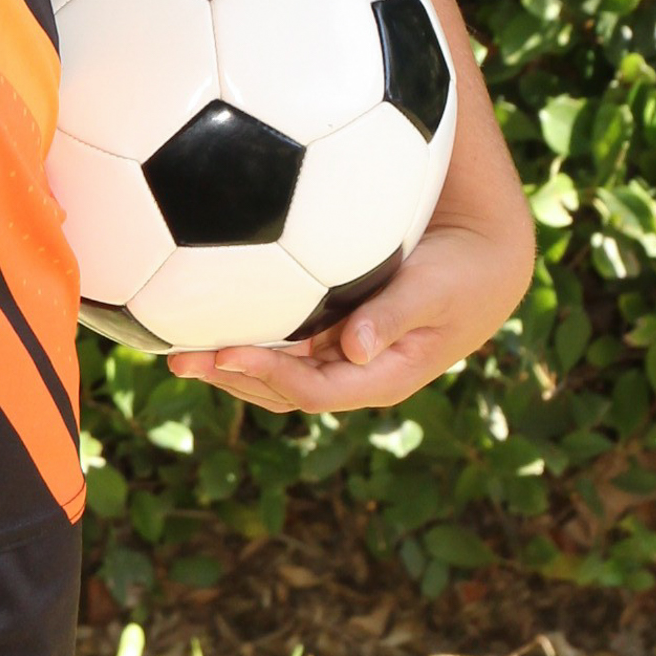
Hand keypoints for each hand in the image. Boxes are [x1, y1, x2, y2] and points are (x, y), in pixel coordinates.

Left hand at [167, 212, 533, 413]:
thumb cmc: (460, 275)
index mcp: (380, 376)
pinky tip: (210, 316)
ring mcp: (341, 354)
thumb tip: (353, 345)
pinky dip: (248, 334)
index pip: (313, 390)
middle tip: (176, 356)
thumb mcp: (434, 292)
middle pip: (282, 388)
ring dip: (228, 362)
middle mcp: (353, 373)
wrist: (480, 265)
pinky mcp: (332, 329)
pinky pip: (283, 341)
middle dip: (230, 376)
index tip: (225, 354)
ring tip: (174, 347)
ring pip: (276, 370)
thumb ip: (395, 315)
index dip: (268, 376)